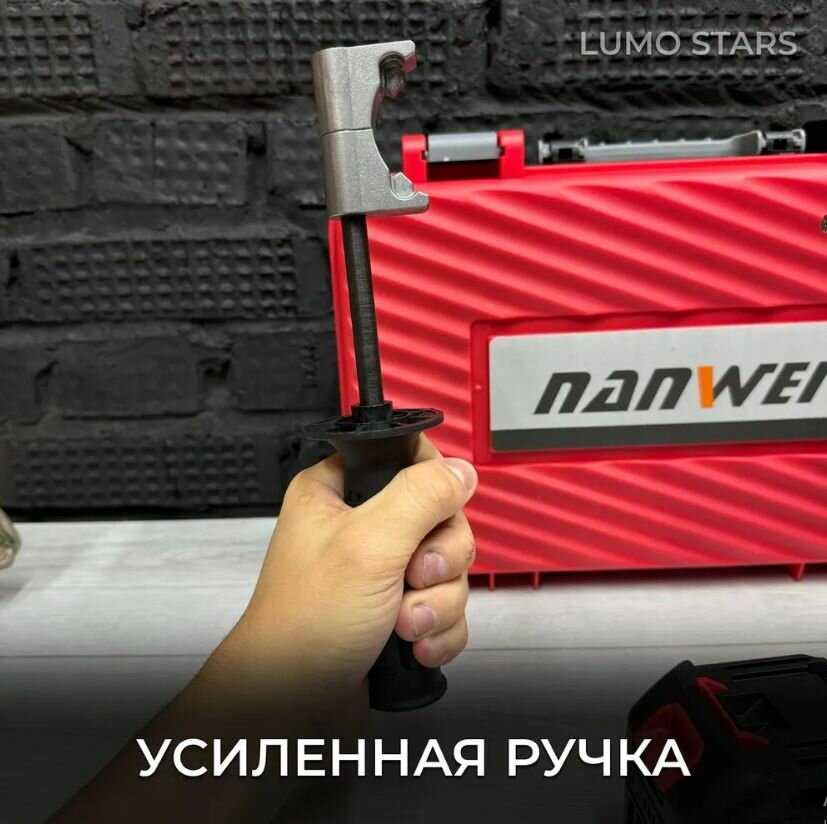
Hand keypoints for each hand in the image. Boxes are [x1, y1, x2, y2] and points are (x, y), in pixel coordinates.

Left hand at [216, 436, 477, 708]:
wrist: (293, 703)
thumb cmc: (303, 626)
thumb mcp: (368, 545)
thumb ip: (419, 498)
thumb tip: (459, 471)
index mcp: (339, 492)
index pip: (406, 459)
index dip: (432, 485)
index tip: (431, 516)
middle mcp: (362, 527)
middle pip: (440, 518)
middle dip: (439, 560)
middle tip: (413, 578)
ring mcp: (382, 570)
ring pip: (448, 567)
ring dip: (437, 602)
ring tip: (404, 624)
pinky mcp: (398, 608)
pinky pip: (446, 606)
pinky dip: (439, 628)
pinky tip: (413, 645)